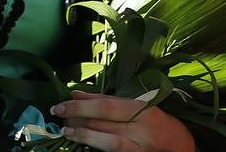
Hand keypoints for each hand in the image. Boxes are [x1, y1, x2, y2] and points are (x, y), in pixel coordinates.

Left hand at [51, 90, 195, 150]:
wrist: (181, 145)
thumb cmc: (156, 119)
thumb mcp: (135, 103)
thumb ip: (106, 99)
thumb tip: (75, 94)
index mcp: (140, 108)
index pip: (106, 105)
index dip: (81, 105)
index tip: (62, 103)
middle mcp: (140, 128)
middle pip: (104, 121)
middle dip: (78, 117)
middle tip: (59, 114)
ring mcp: (139, 147)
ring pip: (108, 141)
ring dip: (84, 135)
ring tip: (66, 131)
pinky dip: (97, 146)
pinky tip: (84, 143)